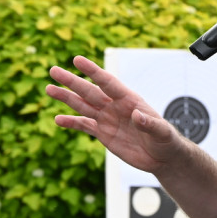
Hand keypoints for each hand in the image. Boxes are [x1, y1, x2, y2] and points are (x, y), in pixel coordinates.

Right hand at [46, 55, 184, 173]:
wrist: (163, 158)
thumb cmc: (167, 141)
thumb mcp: (162, 133)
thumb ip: (150, 124)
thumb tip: (137, 116)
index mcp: (130, 100)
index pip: (108, 82)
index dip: (93, 71)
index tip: (77, 60)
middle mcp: (115, 106)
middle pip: (90, 91)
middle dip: (72, 81)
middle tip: (53, 70)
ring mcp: (108, 119)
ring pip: (83, 105)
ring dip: (66, 97)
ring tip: (49, 88)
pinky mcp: (104, 133)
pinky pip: (84, 126)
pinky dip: (71, 123)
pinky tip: (58, 119)